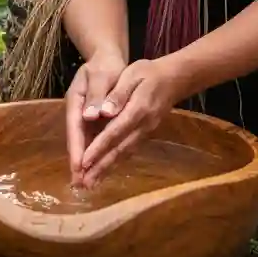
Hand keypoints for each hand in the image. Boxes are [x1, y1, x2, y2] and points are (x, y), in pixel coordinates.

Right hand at [65, 49, 127, 183]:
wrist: (107, 58)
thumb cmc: (105, 65)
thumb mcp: (100, 75)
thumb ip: (96, 95)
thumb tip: (90, 116)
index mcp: (76, 101)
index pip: (75, 128)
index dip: (76, 148)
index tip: (78, 167)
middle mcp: (79, 112)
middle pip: (78, 140)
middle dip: (78, 162)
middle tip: (80, 185)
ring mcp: (86, 117)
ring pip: (86, 143)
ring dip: (86, 163)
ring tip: (88, 184)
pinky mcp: (95, 121)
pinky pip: (95, 140)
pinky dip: (96, 154)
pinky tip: (100, 169)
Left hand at [78, 57, 180, 187]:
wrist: (174, 79)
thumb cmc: (148, 73)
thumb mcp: (132, 74)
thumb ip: (119, 94)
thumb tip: (104, 112)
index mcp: (138, 109)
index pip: (114, 132)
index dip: (98, 148)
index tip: (83, 162)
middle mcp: (143, 126)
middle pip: (119, 149)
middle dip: (100, 166)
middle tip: (83, 183)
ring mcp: (146, 132)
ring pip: (124, 154)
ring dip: (107, 169)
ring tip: (91, 183)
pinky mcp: (145, 134)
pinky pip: (129, 151)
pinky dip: (116, 163)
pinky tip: (105, 171)